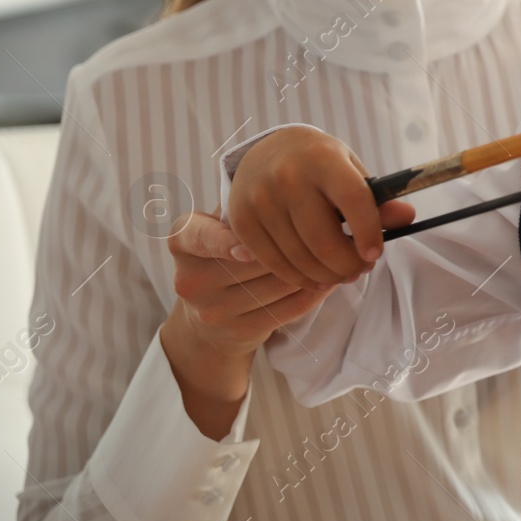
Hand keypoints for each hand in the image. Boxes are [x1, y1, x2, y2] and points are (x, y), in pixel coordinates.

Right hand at [160, 208, 340, 436]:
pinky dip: (314, 292)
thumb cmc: (227, 255)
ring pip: (277, 283)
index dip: (221, 243)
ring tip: (338, 253)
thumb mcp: (224, 226)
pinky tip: (329, 280)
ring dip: (312, 268)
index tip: (246, 247)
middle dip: (295, 244)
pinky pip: (288, 308)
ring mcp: (212, 309)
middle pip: (253, 260)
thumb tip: (304, 189)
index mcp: (182, 241)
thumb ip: (249, 207)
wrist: (207, 325)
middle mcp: (191, 277)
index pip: (198, 236)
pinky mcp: (239, 331)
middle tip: (332, 230)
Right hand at [227, 125, 415, 287]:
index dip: (368, 232)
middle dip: (348, 264)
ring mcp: (260, 199)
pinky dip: (299, 277)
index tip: (375, 254)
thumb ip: (376, 198)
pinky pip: (274, 262)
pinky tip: (315, 276)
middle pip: (323, 239)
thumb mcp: (349, 171)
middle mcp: (287, 176)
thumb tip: (408, 217)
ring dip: (327, 275)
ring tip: (342, 274)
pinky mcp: (242, 220)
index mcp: (322, 158)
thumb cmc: (317, 164)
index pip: (352, 200)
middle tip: (361, 270)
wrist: (264, 151)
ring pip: (300, 256)